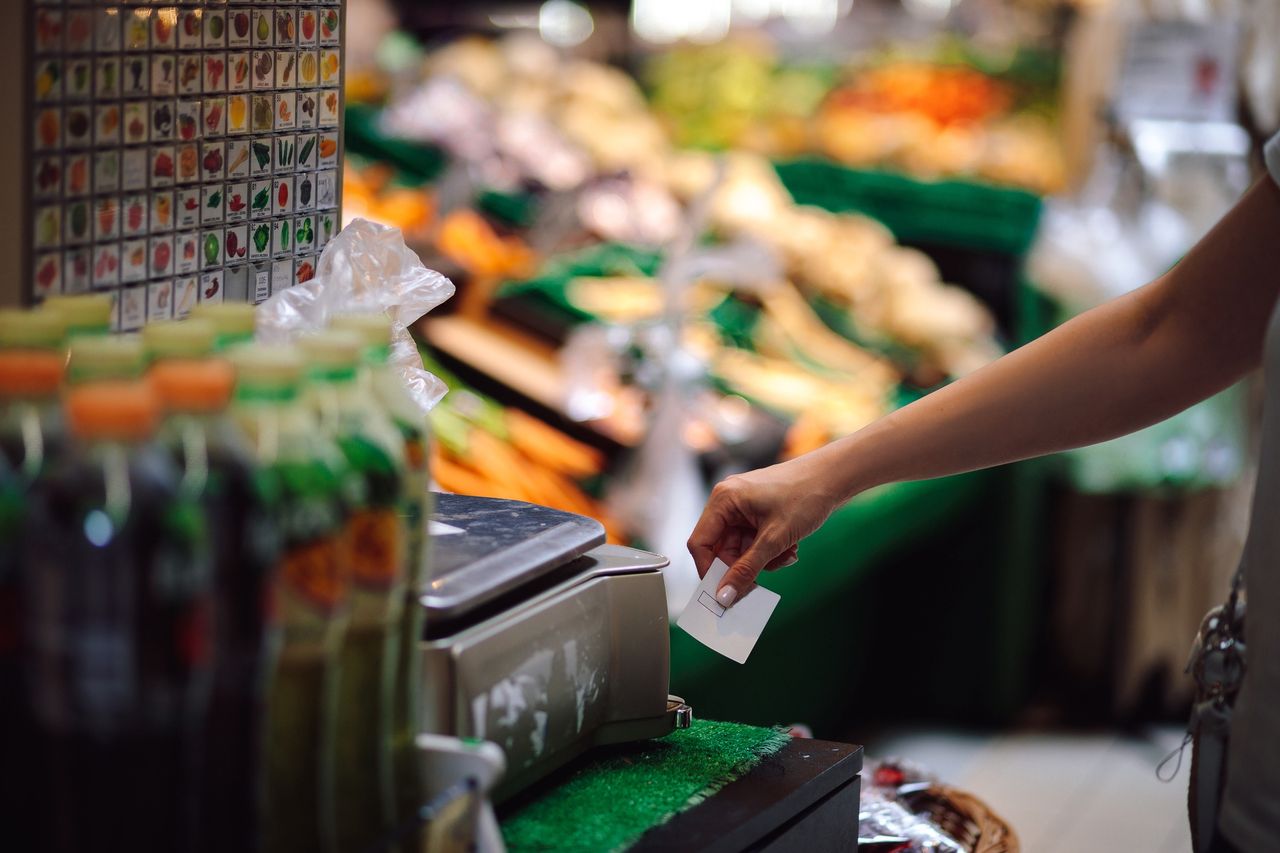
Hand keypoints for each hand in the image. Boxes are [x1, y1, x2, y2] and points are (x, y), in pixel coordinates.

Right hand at [687, 455, 842, 607]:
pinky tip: (790, 548)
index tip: (724, 594)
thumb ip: (747, 569)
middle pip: (722, 549)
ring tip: (786, 555)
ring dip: (762, 560)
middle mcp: (729, 502)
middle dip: (744, 566)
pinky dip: (770, 550)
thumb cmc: (805, 495)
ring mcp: (744, 507)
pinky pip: (754, 542)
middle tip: (760, 583)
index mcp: (723, 500)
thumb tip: (725, 596)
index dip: (709, 571)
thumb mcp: (775, 539)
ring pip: (741, 549)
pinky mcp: (758, 513)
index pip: (700, 543)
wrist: (835, 476)